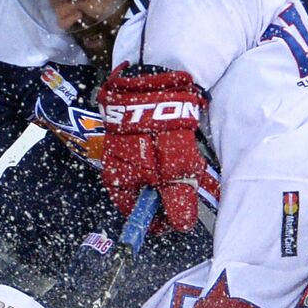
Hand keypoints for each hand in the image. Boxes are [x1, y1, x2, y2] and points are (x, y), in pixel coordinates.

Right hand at [97, 66, 207, 231]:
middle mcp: (118, 172)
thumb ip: (177, 200)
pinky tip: (183, 146)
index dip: (162, 219)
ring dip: (176, 173)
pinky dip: (173, 157)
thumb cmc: (159, 128)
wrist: (153, 81)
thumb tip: (181, 226)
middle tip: (189, 177)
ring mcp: (126, 154)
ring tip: (188, 157)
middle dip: (172, 192)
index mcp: (120, 184)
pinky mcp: (136, 138)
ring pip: (156, 177)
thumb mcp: (174, 169)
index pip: (139, 217)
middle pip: (149, 197)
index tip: (182, 212)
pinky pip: (156, 158)